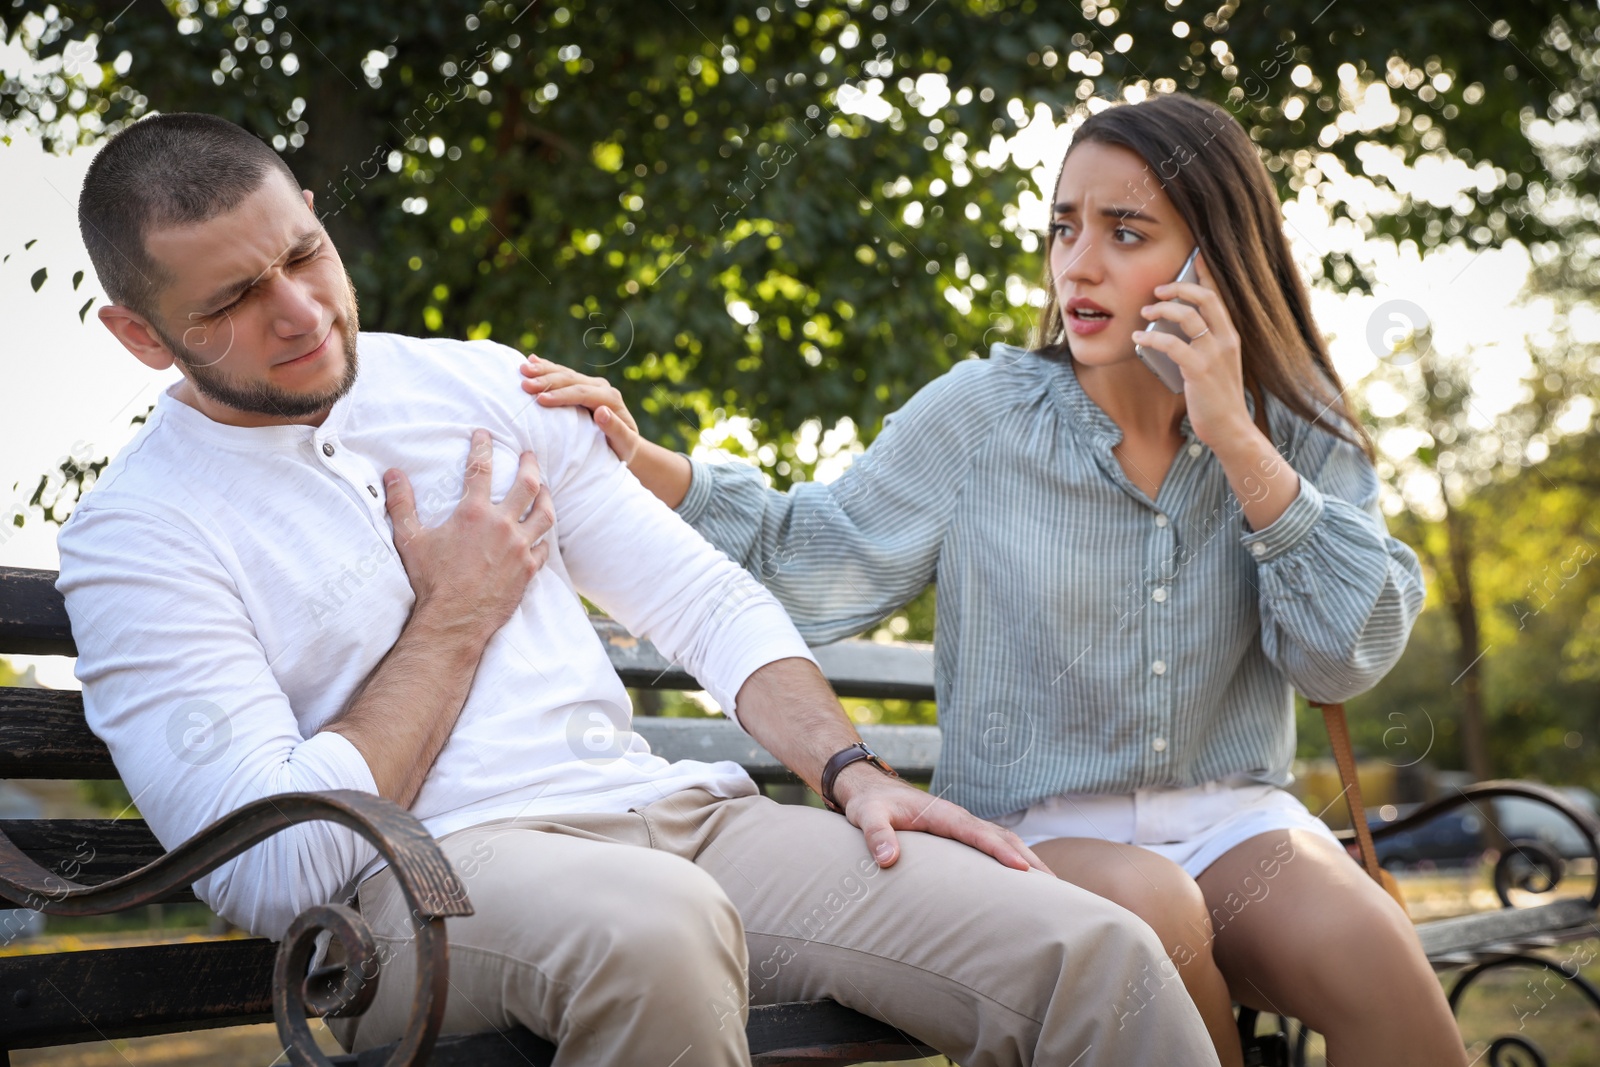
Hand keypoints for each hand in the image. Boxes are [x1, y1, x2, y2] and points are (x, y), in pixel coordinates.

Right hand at [383, 428, 554, 644]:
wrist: (454, 620)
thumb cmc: (430, 581)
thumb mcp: (409, 540)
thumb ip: (401, 504)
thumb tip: (392, 473)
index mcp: (474, 513)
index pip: (481, 468)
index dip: (483, 446)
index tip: (484, 434)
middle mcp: (502, 526)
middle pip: (527, 485)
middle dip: (530, 464)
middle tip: (529, 454)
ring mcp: (520, 548)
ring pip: (545, 514)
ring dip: (546, 497)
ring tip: (544, 489)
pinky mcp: (529, 570)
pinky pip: (544, 547)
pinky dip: (543, 537)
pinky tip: (541, 534)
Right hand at [520, 356, 643, 465]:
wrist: (626, 443)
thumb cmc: (623, 448)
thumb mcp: (624, 443)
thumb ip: (616, 429)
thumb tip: (601, 412)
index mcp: (610, 398)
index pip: (582, 393)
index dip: (561, 395)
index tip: (541, 400)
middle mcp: (601, 387)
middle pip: (571, 379)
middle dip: (547, 380)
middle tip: (525, 384)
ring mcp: (591, 384)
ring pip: (564, 373)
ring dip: (543, 370)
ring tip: (522, 369)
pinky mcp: (582, 385)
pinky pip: (562, 373)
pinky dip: (546, 367)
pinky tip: (531, 360)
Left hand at [832, 761, 1048, 872]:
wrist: (867, 789)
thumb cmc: (868, 804)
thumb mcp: (866, 816)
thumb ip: (876, 835)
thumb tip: (887, 860)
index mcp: (944, 814)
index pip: (979, 834)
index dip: (1002, 852)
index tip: (1024, 871)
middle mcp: (959, 818)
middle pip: (1003, 837)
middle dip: (1030, 859)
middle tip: (1057, 888)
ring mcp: (962, 826)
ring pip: (1003, 840)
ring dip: (1028, 859)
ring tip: (1052, 888)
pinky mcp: (959, 835)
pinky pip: (993, 845)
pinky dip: (1013, 858)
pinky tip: (1023, 879)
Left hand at [1130, 253, 1255, 450]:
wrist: (1230, 428)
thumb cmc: (1217, 398)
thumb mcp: (1215, 365)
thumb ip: (1200, 345)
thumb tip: (1170, 329)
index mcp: (1230, 335)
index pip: (1219, 297)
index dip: (1206, 275)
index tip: (1195, 257)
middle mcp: (1226, 339)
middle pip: (1205, 298)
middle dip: (1179, 286)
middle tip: (1157, 288)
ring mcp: (1214, 354)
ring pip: (1188, 316)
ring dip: (1162, 309)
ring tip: (1145, 312)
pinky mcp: (1199, 370)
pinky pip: (1172, 344)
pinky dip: (1152, 337)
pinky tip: (1138, 337)